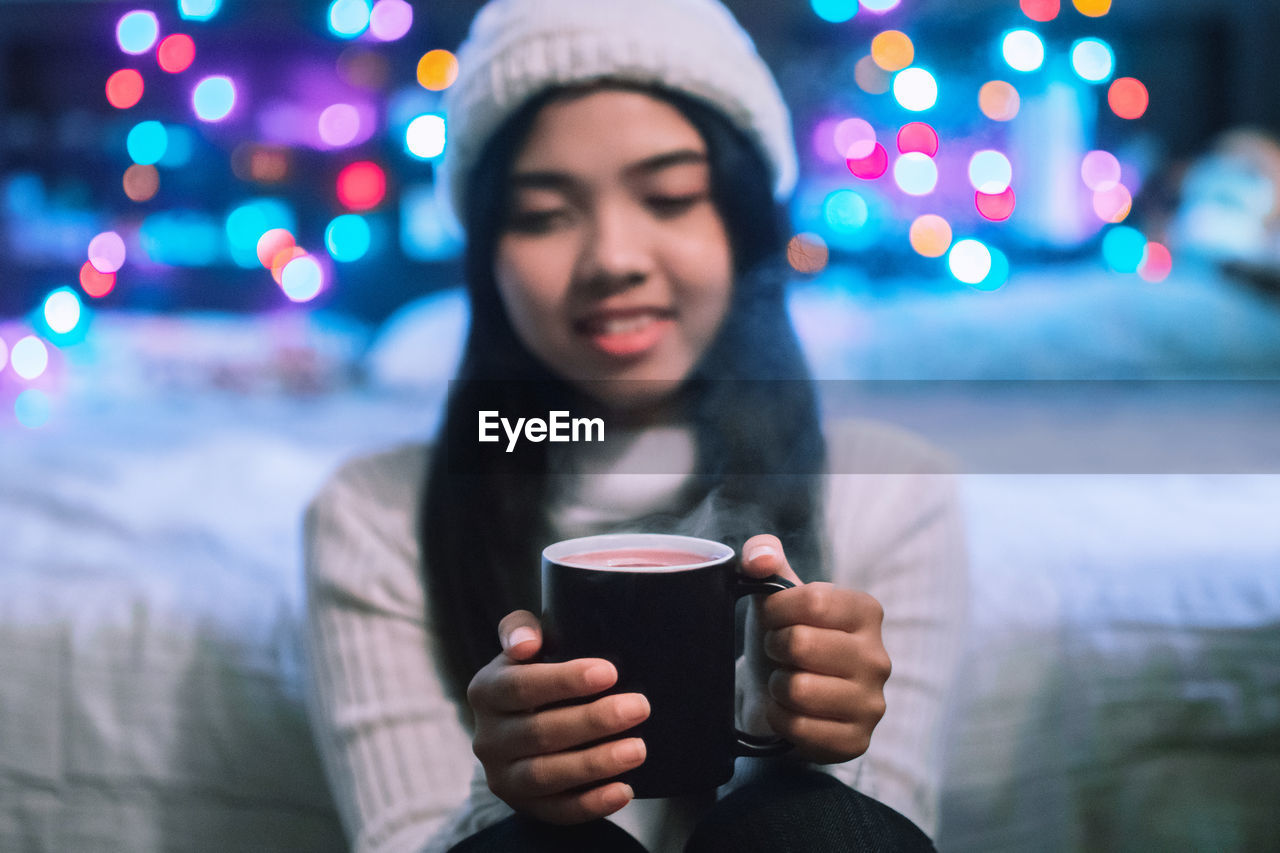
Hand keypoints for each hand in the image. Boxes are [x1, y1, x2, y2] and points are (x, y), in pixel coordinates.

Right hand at [466, 610, 650, 823]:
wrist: (523, 721)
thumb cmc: (535, 672)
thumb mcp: (523, 644)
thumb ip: (521, 629)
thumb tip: (526, 641)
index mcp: (486, 691)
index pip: (520, 686)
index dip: (564, 680)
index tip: (610, 672)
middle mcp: (487, 738)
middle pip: (539, 732)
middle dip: (593, 721)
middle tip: (639, 707)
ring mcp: (504, 777)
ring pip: (547, 775)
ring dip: (595, 764)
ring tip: (638, 748)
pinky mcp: (526, 806)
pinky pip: (558, 811)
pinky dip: (592, 804)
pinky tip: (624, 789)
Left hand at [739, 534, 890, 764]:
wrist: (773, 695)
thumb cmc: (779, 639)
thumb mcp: (772, 594)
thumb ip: (762, 557)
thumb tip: (759, 558)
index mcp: (866, 612)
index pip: (813, 600)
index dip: (776, 610)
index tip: (772, 620)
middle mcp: (879, 658)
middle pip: (802, 644)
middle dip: (775, 648)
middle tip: (778, 654)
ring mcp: (873, 704)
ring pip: (800, 689)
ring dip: (776, 686)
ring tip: (783, 682)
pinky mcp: (857, 742)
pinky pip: (802, 729)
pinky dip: (781, 719)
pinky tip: (787, 712)